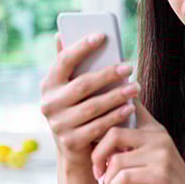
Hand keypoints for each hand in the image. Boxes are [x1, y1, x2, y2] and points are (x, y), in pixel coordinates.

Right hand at [39, 32, 139, 167]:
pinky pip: (98, 126)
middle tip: (129, 67)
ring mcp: (58, 124)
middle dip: (108, 74)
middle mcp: (49, 104)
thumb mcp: (71, 88)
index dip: (81, 47)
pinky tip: (130, 108)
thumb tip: (60, 34)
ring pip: (93, 107)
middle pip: (83, 85)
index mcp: (49, 84)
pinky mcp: (70, 142)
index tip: (102, 35)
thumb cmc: (78, 108)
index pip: (63, 61)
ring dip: (117, 96)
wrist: (74, 149)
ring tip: (136, 88)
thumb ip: (70, 64)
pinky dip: (116, 116)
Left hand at [91, 99, 184, 183]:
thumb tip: (93, 133)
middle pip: (113, 132)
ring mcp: (162, 154)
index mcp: (154, 129)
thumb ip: (127, 145)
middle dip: (97, 155)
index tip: (93, 124)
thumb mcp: (145, 160)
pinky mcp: (161, 174)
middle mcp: (159, 136)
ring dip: (107, 178)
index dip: (107, 108)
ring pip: (116, 159)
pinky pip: (123, 177)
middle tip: (98, 172)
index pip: (128, 104)